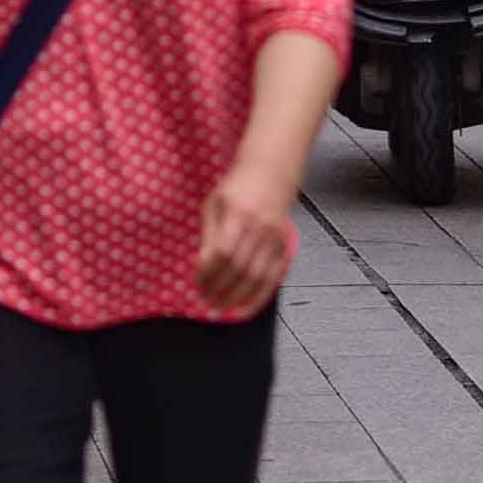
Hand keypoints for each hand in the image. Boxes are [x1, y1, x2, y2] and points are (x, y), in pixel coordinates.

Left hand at [192, 156, 300, 312]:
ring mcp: (275, 237)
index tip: (197, 282)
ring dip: (236, 298)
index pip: (223, 251)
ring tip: (219, 307)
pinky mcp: (284, 246)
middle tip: (205, 300)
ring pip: (256, 277)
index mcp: (238, 213)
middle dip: (219, 289)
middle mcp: (260, 226)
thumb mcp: (214, 204)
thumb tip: (202, 268)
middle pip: (239, 268)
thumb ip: (209, 235)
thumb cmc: (238, 187)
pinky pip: (272, 279)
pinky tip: (243, 310)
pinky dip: (258, 298)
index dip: (208, 272)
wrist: (271, 173)